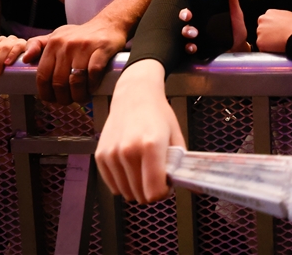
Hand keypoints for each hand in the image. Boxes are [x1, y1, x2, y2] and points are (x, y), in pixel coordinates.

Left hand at [22, 21, 126, 104]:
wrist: (109, 23)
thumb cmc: (81, 34)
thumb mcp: (57, 35)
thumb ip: (37, 45)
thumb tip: (24, 59)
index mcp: (54, 43)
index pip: (42, 75)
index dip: (45, 92)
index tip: (51, 100)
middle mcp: (67, 44)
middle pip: (59, 82)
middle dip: (63, 98)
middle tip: (68, 101)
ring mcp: (84, 47)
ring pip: (76, 81)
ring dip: (78, 95)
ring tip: (81, 98)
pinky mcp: (102, 49)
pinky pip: (93, 73)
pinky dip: (92, 85)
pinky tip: (92, 88)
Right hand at [95, 60, 184, 202]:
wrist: (134, 95)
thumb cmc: (158, 115)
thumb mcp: (176, 136)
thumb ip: (179, 164)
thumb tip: (191, 188)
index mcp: (151, 146)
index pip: (154, 192)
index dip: (163, 193)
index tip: (166, 184)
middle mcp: (128, 151)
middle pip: (140, 196)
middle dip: (151, 191)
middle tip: (156, 174)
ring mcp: (112, 154)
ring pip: (125, 193)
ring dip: (136, 187)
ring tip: (143, 168)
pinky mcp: (100, 156)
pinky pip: (113, 185)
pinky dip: (123, 182)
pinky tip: (130, 166)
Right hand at [180, 0, 247, 54]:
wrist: (239, 46)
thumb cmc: (236, 28)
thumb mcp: (236, 12)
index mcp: (207, 12)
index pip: (194, 2)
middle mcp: (200, 21)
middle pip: (186, 15)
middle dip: (184, 14)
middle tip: (188, 16)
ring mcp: (198, 34)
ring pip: (186, 30)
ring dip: (187, 31)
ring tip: (194, 33)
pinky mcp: (199, 46)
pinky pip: (189, 46)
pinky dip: (189, 46)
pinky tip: (194, 46)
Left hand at [255, 9, 291, 52]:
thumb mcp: (286, 15)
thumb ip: (278, 18)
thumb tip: (278, 23)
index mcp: (269, 13)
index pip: (265, 21)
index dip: (270, 28)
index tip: (275, 32)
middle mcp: (262, 20)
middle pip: (262, 29)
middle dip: (267, 34)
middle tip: (276, 38)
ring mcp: (259, 31)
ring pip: (261, 38)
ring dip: (267, 42)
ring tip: (278, 43)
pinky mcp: (260, 42)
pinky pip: (262, 47)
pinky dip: (268, 49)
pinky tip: (276, 48)